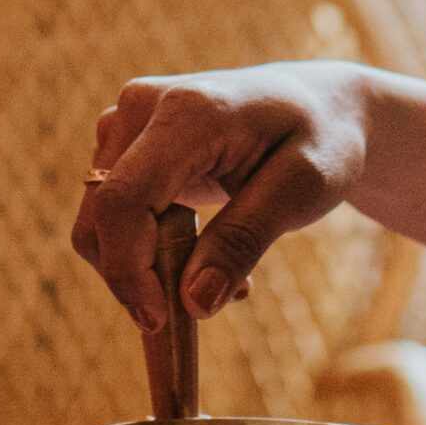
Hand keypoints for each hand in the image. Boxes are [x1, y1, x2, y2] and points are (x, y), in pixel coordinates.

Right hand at [73, 63, 373, 330]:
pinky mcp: (125, 144)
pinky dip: (147, 247)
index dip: (128, 267)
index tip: (162, 318)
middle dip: (138, 275)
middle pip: (103, 214)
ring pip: (101, 219)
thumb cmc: (323, 138)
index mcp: (188, 110)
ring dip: (147, 264)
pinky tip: (205, 258)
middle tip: (203, 307)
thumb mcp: (306, 187)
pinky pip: (113, 212)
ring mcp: (127, 121)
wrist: (323, 106)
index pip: (124, 198)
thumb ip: (245, 239)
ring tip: (224, 278)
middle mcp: (143, 105)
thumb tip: (193, 302)